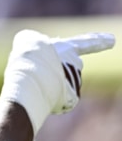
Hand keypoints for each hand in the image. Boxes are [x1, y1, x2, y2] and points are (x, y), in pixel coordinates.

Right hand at [0, 29, 114, 134]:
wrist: (32, 79)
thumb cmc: (29, 56)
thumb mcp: (27, 40)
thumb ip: (35, 44)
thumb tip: (35, 55)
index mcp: (68, 48)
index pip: (85, 43)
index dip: (98, 41)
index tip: (112, 40)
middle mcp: (75, 65)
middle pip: (66, 68)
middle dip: (56, 70)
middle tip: (38, 70)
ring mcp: (74, 83)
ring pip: (59, 84)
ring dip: (47, 85)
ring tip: (32, 82)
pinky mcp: (70, 100)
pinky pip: (57, 98)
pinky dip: (47, 97)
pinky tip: (38, 94)